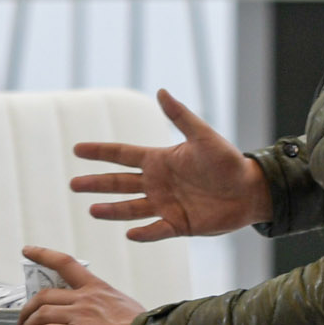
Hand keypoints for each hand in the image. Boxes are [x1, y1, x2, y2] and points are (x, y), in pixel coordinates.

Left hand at [17, 247, 142, 324]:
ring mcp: (81, 316)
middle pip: (46, 294)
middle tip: (25, 313)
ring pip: (43, 312)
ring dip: (28, 320)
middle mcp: (86, 299)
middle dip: (30, 304)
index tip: (29, 250)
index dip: (43, 254)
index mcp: (98, 288)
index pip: (66, 263)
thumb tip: (93, 317)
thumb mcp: (123, 307)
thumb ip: (104, 307)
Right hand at [67, 88, 272, 240]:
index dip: (100, 152)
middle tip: (73, 185)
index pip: (123, 154)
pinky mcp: (178, 224)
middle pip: (119, 183)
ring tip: (92, 210)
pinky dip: (144, 233)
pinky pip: (156, 230)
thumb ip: (181, 116)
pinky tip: (130, 233)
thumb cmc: (228, 161)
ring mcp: (165, 205)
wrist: (250, 191)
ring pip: (131, 209)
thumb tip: (161, 91)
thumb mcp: (203, 136)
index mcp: (160, 160)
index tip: (77, 149)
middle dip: (97, 184)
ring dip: (112, 210)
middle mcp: (157, 183)